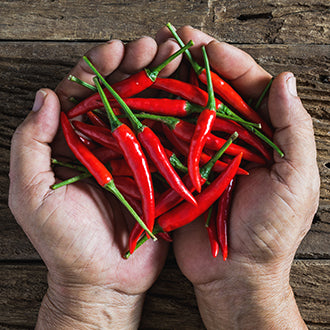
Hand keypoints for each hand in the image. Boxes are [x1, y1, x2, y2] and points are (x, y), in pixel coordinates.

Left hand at [8, 37, 181, 328]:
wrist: (104, 278)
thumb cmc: (64, 241)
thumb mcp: (32, 194)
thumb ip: (32, 145)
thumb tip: (47, 96)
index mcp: (73, 142)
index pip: (83, 94)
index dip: (98, 68)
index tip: (117, 51)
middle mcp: (104, 143)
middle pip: (119, 95)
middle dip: (136, 67)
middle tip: (155, 47)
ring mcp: (133, 156)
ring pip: (146, 111)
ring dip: (160, 82)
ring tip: (176, 58)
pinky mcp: (157, 172)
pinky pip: (167, 140)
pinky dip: (179, 117)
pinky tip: (191, 96)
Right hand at [156, 26, 319, 328]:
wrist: (234, 272)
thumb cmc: (270, 231)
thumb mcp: (296, 181)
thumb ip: (292, 130)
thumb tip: (285, 80)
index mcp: (263, 135)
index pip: (248, 86)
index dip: (228, 61)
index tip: (205, 45)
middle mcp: (232, 137)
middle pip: (213, 91)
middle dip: (193, 64)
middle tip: (172, 42)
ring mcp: (204, 152)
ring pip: (187, 109)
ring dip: (172, 84)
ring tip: (153, 61)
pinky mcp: (181, 169)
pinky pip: (168, 138)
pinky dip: (156, 119)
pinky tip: (142, 100)